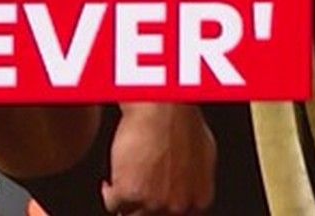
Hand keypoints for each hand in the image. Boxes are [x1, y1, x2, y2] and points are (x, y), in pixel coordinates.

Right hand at [101, 102, 215, 213]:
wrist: (163, 109)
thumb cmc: (182, 122)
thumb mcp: (204, 156)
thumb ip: (196, 182)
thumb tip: (188, 192)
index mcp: (200, 199)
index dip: (162, 211)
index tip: (151, 204)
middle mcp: (179, 206)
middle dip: (143, 209)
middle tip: (135, 196)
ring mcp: (154, 203)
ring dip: (126, 204)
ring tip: (123, 188)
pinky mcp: (129, 194)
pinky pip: (113, 204)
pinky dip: (110, 192)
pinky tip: (113, 180)